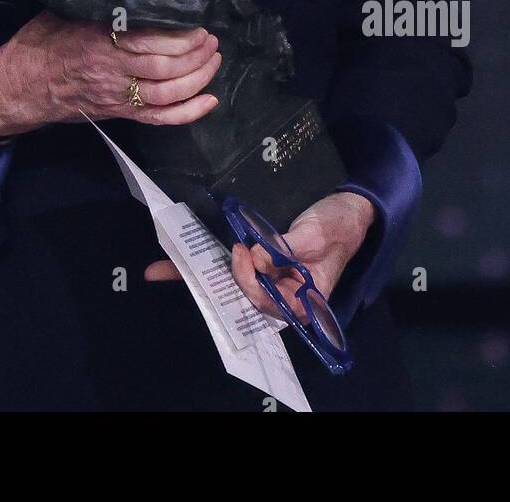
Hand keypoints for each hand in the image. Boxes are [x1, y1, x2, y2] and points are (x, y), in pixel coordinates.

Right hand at [0, 10, 220, 138]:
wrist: (19, 85)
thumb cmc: (42, 42)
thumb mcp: (66, 11)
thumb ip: (100, 4)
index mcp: (100, 40)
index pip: (150, 40)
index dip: (180, 35)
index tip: (197, 23)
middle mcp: (112, 71)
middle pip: (165, 67)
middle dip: (196, 54)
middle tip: (211, 40)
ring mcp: (117, 96)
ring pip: (168, 93)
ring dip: (198, 78)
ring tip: (213, 60)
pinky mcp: (118, 113)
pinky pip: (158, 118)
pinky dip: (187, 112)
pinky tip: (209, 100)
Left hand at [144, 191, 376, 320]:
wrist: (349, 207)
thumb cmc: (338, 225)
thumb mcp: (316, 235)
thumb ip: (286, 250)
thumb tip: (255, 259)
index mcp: (302, 300)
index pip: (267, 303)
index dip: (249, 282)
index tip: (243, 252)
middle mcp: (281, 293)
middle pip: (241, 296)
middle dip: (208, 285)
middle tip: (183, 263)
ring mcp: (269, 277)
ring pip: (230, 282)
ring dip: (197, 275)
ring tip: (160, 270)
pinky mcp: (261, 260)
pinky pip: (233, 264)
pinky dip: (206, 261)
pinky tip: (177, 260)